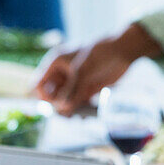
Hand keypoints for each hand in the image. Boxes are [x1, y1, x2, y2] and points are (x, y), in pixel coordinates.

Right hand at [34, 24, 160, 115]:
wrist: (125, 49)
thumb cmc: (101, 52)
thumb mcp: (83, 70)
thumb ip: (72, 89)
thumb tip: (61, 108)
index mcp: (56, 64)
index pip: (38, 85)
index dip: (43, 97)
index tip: (56, 103)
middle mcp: (63, 74)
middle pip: (50, 97)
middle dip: (57, 107)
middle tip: (69, 114)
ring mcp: (75, 82)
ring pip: (64, 102)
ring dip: (69, 111)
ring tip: (80, 115)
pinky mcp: (87, 89)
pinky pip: (78, 104)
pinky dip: (80, 110)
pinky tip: (87, 114)